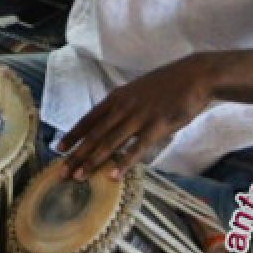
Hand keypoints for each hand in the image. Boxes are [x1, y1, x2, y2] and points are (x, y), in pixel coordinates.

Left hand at [57, 54, 215, 180]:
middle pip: (94, 134)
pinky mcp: (157, 126)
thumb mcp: (136, 92)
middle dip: (76, 154)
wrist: (194, 76)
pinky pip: (137, 148)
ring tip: (79, 176)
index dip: (72, 135)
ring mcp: (139, 117)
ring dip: (93, 161)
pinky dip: (124, 162)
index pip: (88, 119)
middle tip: (62, 171)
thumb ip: (121, 107)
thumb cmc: (166, 86)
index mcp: (116, 98)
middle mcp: (123, 107)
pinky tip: (113, 175)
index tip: (57, 148)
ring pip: (110, 142)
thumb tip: (109, 122)